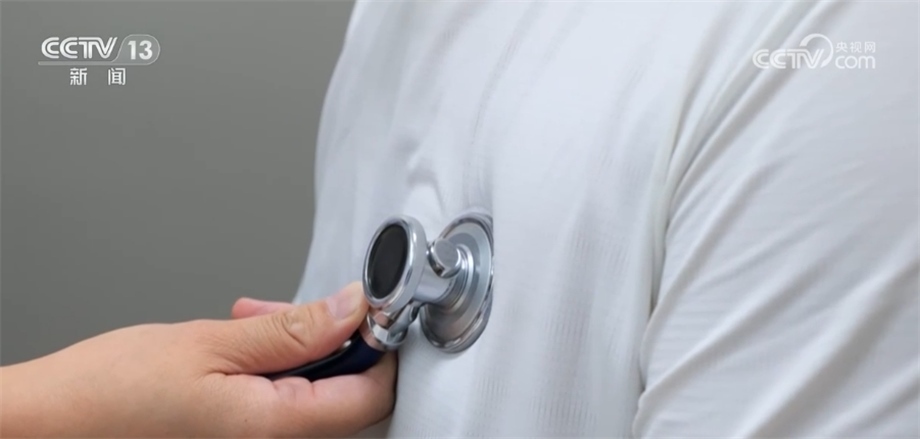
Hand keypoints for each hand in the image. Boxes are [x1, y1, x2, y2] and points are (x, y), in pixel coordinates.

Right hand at [0, 282, 395, 437]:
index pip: (371, 396)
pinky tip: (245, 343)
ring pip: (313, 393)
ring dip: (299, 348)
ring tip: (255, 318)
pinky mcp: (240, 438)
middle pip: (348, 396)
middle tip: (304, 306)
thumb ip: (294, 330)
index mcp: (276, 428)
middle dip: (335, 341)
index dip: (380, 346)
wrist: (50, 425)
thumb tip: (352, 309)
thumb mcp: (211, 344)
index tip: (369, 309)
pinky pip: (282, 403)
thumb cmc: (108, 395)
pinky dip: (275, 368)